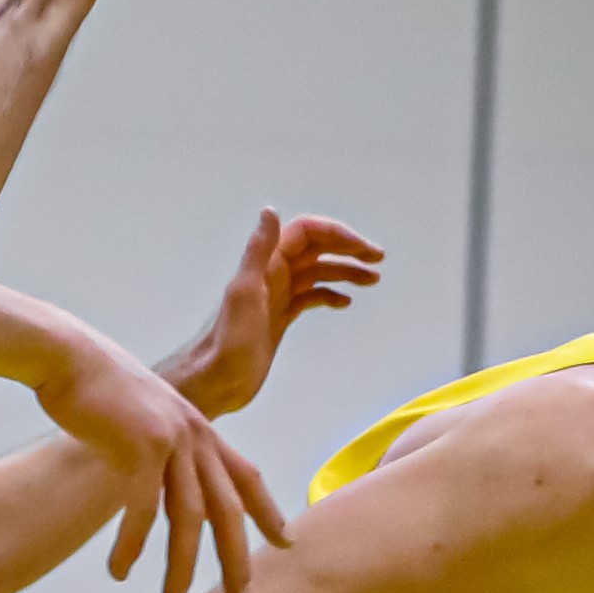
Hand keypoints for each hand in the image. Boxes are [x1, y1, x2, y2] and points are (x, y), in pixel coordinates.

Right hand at [37, 325, 283, 592]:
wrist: (69, 357)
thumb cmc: (98, 390)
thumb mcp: (145, 418)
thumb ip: (163, 449)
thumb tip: (163, 483)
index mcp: (201, 429)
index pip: (247, 477)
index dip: (268, 511)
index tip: (287, 543)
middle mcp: (196, 435)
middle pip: (228, 509)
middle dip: (236, 560)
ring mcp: (173, 439)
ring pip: (188, 518)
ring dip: (181, 568)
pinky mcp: (143, 445)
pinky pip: (143, 510)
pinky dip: (132, 545)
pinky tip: (120, 571)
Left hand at [162, 210, 383, 417]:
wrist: (215, 382)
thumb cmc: (227, 342)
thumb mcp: (244, 293)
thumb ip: (257, 251)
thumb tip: (270, 210)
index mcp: (265, 265)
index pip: (307, 233)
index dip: (336, 234)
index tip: (363, 249)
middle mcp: (272, 275)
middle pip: (316, 249)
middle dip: (347, 249)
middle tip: (378, 259)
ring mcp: (277, 297)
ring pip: (317, 273)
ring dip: (345, 271)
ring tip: (373, 279)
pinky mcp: (280, 319)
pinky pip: (310, 298)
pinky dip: (329, 295)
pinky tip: (344, 302)